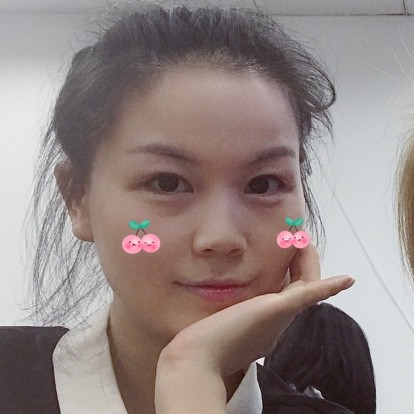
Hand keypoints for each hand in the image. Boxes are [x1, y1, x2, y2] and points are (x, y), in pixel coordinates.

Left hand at [155, 243, 354, 412]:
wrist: (198, 359)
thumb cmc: (203, 343)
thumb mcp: (221, 323)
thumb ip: (229, 315)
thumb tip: (222, 308)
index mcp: (266, 324)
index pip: (286, 295)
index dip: (292, 275)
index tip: (288, 254)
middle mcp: (277, 322)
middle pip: (299, 289)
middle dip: (303, 264)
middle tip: (300, 241)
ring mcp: (280, 318)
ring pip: (305, 287)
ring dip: (309, 263)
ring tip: (305, 241)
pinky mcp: (277, 310)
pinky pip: (309, 295)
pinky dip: (328, 287)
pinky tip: (347, 280)